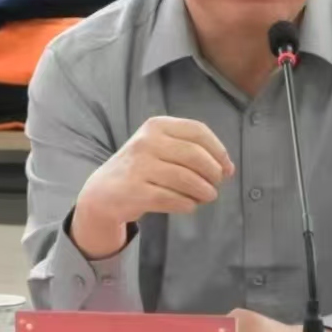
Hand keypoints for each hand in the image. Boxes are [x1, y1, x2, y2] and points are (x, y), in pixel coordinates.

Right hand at [71, 116, 234, 258]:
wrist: (103, 191)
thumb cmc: (142, 168)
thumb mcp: (161, 147)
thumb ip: (192, 151)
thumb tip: (227, 168)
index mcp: (156, 125)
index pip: (198, 130)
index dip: (219, 150)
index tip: (227, 168)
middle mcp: (146, 142)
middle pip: (195, 155)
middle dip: (213, 173)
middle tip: (217, 185)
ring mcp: (139, 166)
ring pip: (186, 179)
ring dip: (204, 191)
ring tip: (207, 196)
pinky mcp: (135, 191)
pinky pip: (172, 199)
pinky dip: (187, 204)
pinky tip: (189, 205)